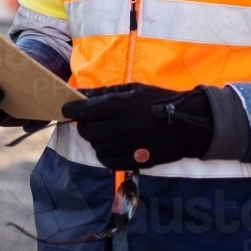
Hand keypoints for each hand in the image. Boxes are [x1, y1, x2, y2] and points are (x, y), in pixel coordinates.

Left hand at [62, 83, 213, 170]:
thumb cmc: (158, 101)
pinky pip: (107, 160)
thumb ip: (106, 92)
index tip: (66, 109)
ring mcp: (125, 146)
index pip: (86, 110)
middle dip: (84, 125)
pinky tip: (110, 145)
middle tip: (88, 121)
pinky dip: (104, 153)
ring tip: (104, 132)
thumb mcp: (133, 89)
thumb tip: (82, 94)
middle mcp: (120, 127)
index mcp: (120, 106)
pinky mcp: (132, 161)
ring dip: (95, 139)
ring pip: (96, 146)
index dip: (72, 110)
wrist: (184, 125)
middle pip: (88, 131)